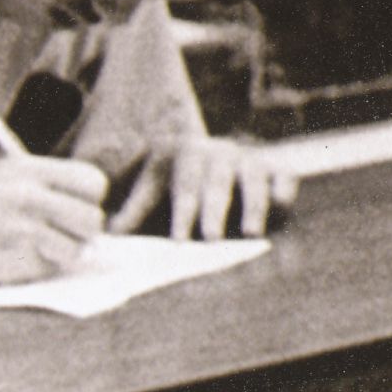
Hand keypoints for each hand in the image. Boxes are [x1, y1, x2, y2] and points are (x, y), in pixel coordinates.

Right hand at [0, 155, 108, 282]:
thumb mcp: (9, 179)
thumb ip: (52, 189)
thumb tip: (97, 219)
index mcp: (29, 169)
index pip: (94, 182)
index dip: (90, 199)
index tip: (77, 208)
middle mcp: (28, 195)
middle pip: (92, 219)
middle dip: (83, 233)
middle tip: (63, 235)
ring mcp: (22, 228)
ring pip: (77, 248)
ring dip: (62, 254)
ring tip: (34, 247)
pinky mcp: (14, 258)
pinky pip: (50, 267)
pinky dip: (39, 268)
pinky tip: (15, 258)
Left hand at [113, 134, 294, 239]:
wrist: (200, 173)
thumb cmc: (167, 195)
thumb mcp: (147, 198)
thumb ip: (132, 214)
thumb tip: (107, 233)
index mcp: (182, 153)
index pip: (183, 184)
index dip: (182, 213)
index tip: (179, 239)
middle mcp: (217, 152)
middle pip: (218, 182)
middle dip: (214, 211)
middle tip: (210, 238)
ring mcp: (247, 159)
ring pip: (253, 178)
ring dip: (252, 206)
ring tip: (250, 234)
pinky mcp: (274, 169)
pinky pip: (284, 176)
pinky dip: (284, 191)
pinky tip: (281, 209)